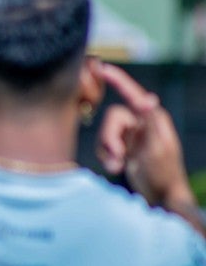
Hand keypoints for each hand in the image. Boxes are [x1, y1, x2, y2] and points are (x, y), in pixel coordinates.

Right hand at [96, 63, 202, 233]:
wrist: (161, 197)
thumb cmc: (164, 173)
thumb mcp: (158, 147)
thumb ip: (151, 122)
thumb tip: (148, 98)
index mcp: (151, 118)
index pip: (132, 93)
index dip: (117, 79)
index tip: (102, 68)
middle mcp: (139, 123)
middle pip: (111, 118)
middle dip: (109, 138)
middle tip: (117, 156)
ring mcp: (129, 136)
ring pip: (105, 133)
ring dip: (108, 151)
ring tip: (118, 166)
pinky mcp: (121, 148)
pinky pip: (103, 146)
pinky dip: (107, 158)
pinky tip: (117, 168)